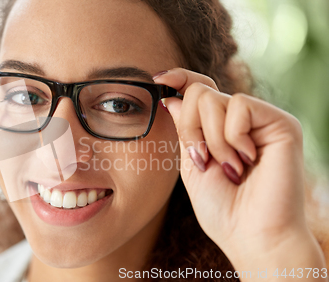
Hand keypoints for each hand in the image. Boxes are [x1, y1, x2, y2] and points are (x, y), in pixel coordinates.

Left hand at [154, 68, 326, 279]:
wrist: (251, 235)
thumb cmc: (222, 209)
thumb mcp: (191, 166)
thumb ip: (185, 130)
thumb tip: (173, 98)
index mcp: (220, 130)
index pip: (200, 90)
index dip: (179, 79)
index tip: (158, 79)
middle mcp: (241, 121)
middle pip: (200, 92)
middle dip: (190, 129)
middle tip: (202, 160)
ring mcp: (262, 120)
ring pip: (214, 99)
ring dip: (211, 141)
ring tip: (230, 168)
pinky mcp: (280, 123)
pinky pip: (239, 106)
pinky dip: (232, 137)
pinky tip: (246, 160)